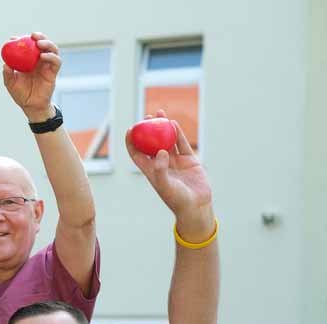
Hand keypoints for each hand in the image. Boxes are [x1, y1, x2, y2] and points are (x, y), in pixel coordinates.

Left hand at [2, 32, 59, 121]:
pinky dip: (51, 57)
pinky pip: (55, 62)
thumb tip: (5, 64)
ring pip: (52, 50)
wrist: (31, 106)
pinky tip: (43, 56)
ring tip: (39, 43)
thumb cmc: (21, 94)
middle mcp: (39, 61)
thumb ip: (7, 74)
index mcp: (28, 60)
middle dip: (39, 37)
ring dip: (47, 44)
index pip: (28, 46)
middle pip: (43, 44)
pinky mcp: (53, 72)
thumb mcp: (10, 84)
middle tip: (33, 35)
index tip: (14, 38)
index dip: (22, 40)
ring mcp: (47, 65)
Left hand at [126, 111, 214, 234]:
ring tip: (159, 113)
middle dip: (147, 130)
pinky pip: (182, 143)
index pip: (137, 154)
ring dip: (163, 127)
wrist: (196, 205)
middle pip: (151, 143)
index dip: (132, 142)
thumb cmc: (177, 199)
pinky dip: (177, 133)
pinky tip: (172, 123)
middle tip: (146, 117)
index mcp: (151, 171)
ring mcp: (175, 161)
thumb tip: (160, 151)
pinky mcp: (189, 160)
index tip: (130, 129)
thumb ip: (160, 169)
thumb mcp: (165, 186)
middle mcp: (162, 164)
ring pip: (167, 140)